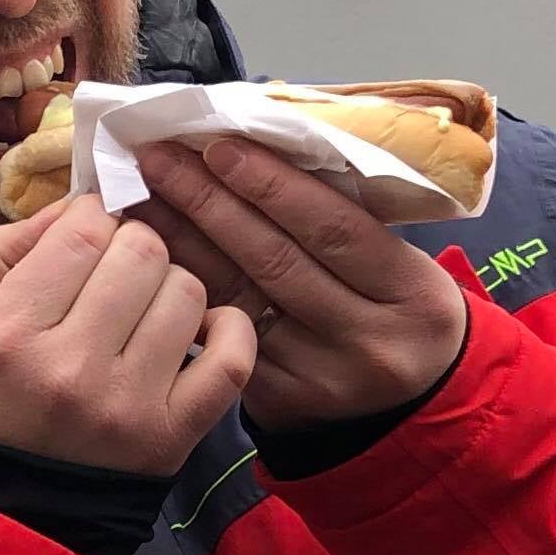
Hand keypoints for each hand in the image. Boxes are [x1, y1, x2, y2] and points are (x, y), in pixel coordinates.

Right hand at [0, 195, 254, 475]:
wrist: (0, 510)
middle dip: (132, 247)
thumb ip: (4, 250)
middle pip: (141, 251)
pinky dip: (229, 329)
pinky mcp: (172, 435)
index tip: (84, 240)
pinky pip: (232, 357)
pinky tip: (202, 328)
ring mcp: (127, 405)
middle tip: (116, 273)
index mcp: (8, 334)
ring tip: (144, 310)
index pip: (82, 231)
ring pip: (186, 291)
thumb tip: (76, 205)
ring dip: (170, 287)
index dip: (90, 220)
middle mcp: (68, 367)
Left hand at [132, 140, 471, 431]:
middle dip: (210, 205)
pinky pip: (223, 338)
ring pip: (238, 301)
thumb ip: (345, 220)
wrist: (415, 406)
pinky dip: (186, 294)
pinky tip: (153, 261)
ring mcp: (321, 378)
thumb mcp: (400, 266)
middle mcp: (368, 340)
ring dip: (183, 245)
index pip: (332, 228)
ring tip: (141, 200)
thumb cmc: (398, 311)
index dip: (271, 185)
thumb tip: (258, 153)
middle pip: (275, 261)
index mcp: (411, 293)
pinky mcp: (281, 404)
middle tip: (158, 161)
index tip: (219, 148)